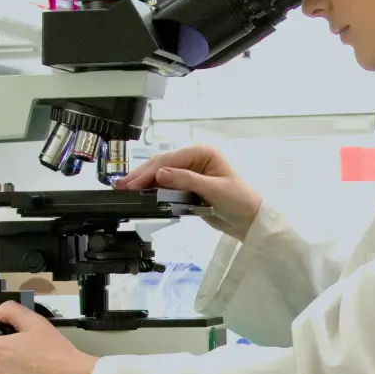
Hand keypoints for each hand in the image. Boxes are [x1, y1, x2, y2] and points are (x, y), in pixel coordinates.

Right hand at [116, 145, 261, 240]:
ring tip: (124, 188)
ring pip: (163, 173)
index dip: (150, 171)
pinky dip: (154, 188)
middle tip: (122, 185)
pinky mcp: (190, 186)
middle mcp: (196, 158)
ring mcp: (192, 172)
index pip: (170, 159)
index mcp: (204, 152)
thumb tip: (161, 174)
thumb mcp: (214, 190)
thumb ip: (186, 181)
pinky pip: (168, 184)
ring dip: (145, 181)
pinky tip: (141, 192)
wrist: (252, 220)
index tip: (134, 183)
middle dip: (142, 175)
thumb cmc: (242, 201)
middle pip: (163, 164)